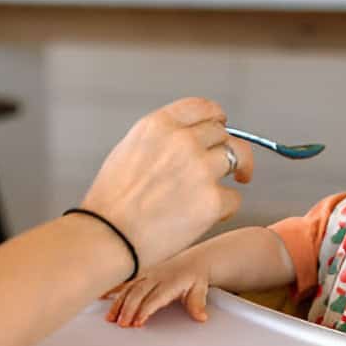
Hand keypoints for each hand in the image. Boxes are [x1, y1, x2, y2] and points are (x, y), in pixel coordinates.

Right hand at [80, 97, 252, 269]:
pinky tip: (205, 217)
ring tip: (216, 193)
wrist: (109, 238)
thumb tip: (189, 141)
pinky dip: (224, 209)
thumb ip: (161, 140)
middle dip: (226, 149)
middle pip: (223, 134)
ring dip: (231, 175)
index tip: (223, 125)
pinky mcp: (212, 200)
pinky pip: (234, 198)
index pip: (203, 107)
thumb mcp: (128, 150)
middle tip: (230, 166)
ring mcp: (200, 169)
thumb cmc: (111, 204)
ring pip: (236, 160)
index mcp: (159, 125)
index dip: (217, 117)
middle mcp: (183, 141)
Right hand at [105, 248, 212, 327]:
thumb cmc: (195, 279)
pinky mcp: (141, 276)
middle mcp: (155, 277)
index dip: (144, 310)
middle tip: (121, 324)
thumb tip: (201, 317)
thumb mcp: (200, 291)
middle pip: (137, 293)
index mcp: (169, 282)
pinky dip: (111, 289)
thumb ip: (198, 305)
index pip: (154, 298)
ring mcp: (146, 275)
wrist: (193, 263)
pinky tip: (101, 298)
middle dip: (128, 309)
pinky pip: (124, 283)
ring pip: (128, 289)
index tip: (137, 323)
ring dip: (118, 303)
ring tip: (110, 318)